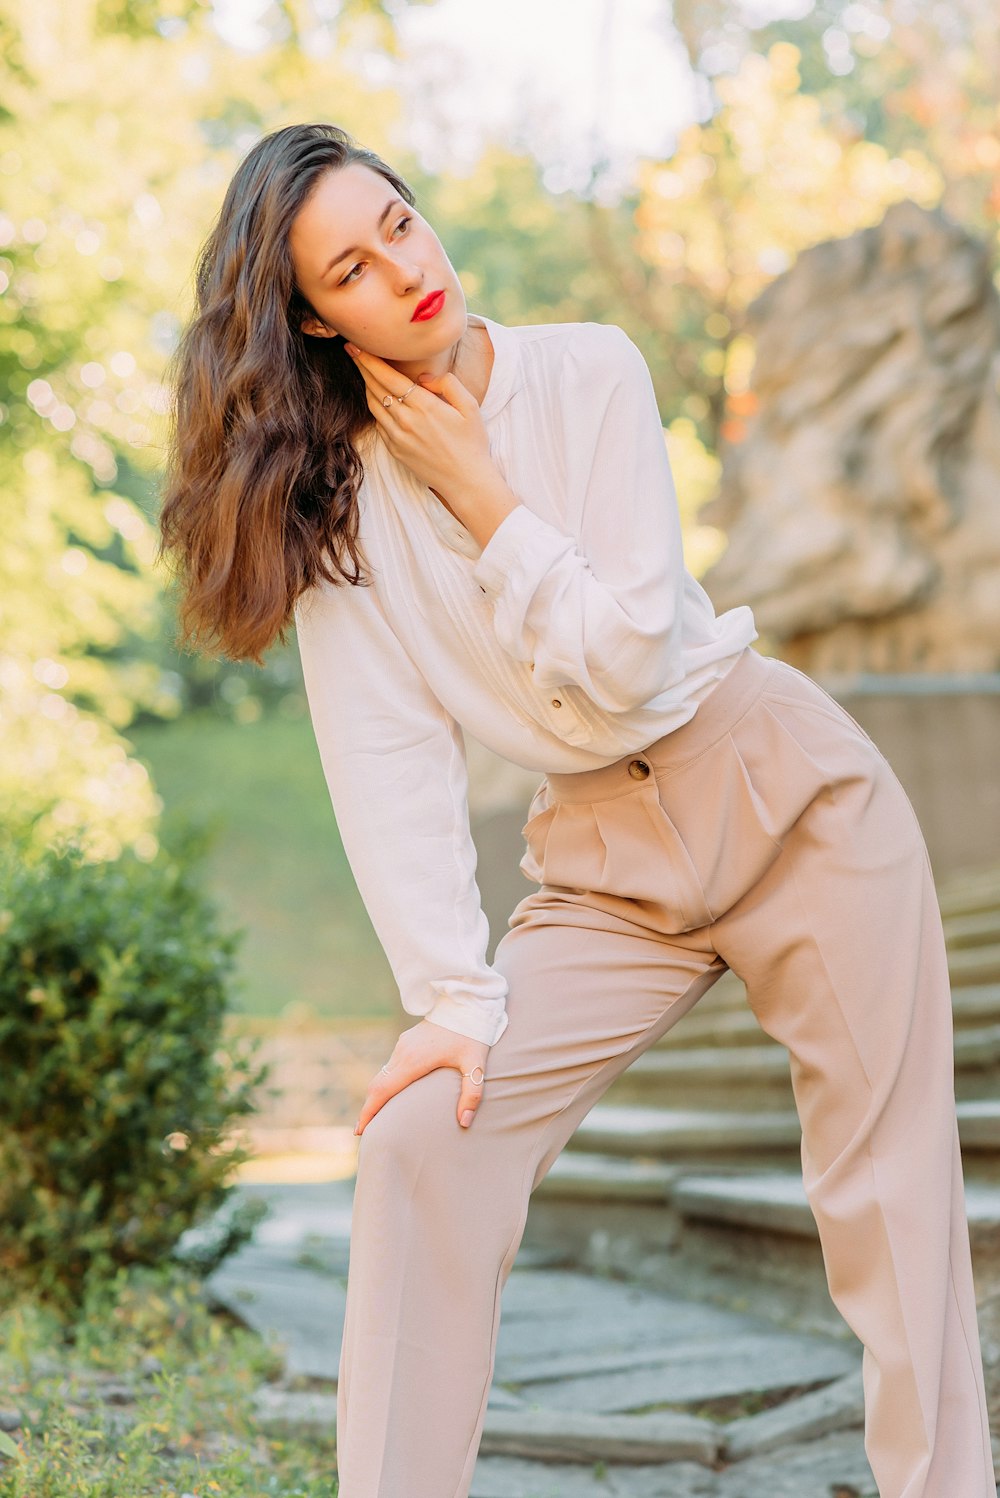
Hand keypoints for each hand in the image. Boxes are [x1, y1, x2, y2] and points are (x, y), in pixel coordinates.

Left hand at [344, 342, 494, 500]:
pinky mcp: (396, 450)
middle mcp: (406, 420)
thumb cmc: (472, 443)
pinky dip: (375, 408)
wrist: (466, 481)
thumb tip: (424, 377)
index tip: (355, 346)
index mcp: (424, 405)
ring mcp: (398, 437)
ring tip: (364, 372)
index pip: (388, 377)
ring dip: (366, 386)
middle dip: (362, 367)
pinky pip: (379, 424)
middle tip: (351, 351)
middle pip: (375, 388)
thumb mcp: (470, 407)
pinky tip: (376, 399)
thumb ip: (448, 383)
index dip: (369, 360)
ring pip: (374, 406)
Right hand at [353, 1018, 488, 1136]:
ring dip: (377, 1095)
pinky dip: (386, 1084)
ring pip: (383, 1075)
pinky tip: (393, 1094)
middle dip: (368, 1108)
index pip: (383, 1090)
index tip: (359, 1131)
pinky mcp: (407, 1042)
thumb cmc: (472, 1034)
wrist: (467, 1002)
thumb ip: (472, 1094)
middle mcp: (402, 1052)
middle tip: (362, 1132)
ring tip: (377, 1117)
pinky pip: (391, 1067)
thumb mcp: (476, 1065)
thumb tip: (464, 1122)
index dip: (369, 1112)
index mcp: (413, 1060)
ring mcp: (403, 1046)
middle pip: (377, 1085)